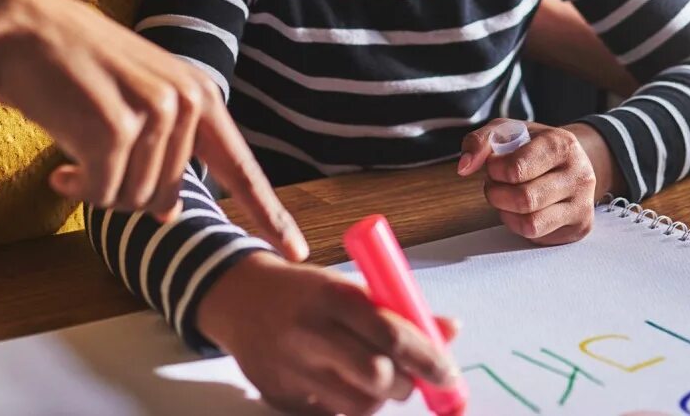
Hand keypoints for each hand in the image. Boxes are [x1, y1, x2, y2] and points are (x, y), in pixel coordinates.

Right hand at [0, 0, 305, 258]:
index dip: (268, 212)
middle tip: (90, 159)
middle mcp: (186, 102)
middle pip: (166, 196)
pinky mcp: (115, 129)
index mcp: (198, 95)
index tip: (295, 251)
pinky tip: (59, 166)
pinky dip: (77, 189)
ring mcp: (154, 114)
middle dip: (124, 190)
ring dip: (97, 187)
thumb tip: (169, 213)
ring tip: (75, 150)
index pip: (239, 165)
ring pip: (134, 200)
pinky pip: (102, 194)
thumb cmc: (73, 69)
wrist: (19, 32)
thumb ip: (164, 150)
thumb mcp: (135, 101)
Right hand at [196, 254, 460, 415]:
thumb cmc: (306, 292)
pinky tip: (338, 381)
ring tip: (371, 376)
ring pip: (358, 405)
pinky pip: (332, 414)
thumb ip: (399, 309)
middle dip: (404, 383)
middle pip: (377, 376)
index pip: (391, 334)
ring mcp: (291, 369)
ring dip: (379, 397)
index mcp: (331, 295)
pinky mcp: (279, 398)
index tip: (448, 374)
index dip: (428, 358)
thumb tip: (451, 331)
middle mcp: (308, 332)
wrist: (238, 299)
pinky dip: (348, 404)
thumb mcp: (349, 287)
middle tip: (409, 377)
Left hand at [458, 121, 600, 243]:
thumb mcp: (507, 131)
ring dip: (506, 212)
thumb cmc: (534, 146)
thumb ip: (480, 141)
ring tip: (506, 197)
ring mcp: (582, 202)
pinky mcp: (580, 226)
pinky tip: (521, 211)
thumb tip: (464, 167)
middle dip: (497, 194)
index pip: (517, 169)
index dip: (494, 171)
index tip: (493, 166)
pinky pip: (538, 236)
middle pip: (524, 199)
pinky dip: (519, 225)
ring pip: (531, 223)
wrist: (571, 160)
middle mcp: (579, 174)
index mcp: (561, 144)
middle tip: (494, 185)